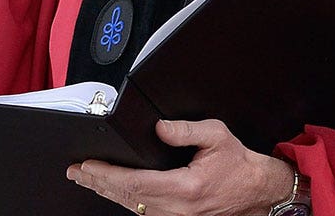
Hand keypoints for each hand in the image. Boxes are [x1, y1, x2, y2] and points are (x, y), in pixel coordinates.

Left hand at [65, 119, 294, 215]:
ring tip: (87, 179)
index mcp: (185, 188)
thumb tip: (159, 127)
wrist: (258, 191)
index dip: (107, 174)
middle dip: (98, 183)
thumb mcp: (217, 136)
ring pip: (133, 207)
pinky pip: (145, 212)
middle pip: (127, 197)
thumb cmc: (238, 165)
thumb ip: (186, 130)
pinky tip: (113, 192)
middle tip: (77, 171)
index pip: (135, 183)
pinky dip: (125, 201)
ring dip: (107, 192)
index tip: (88, 165)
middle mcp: (178, 209)